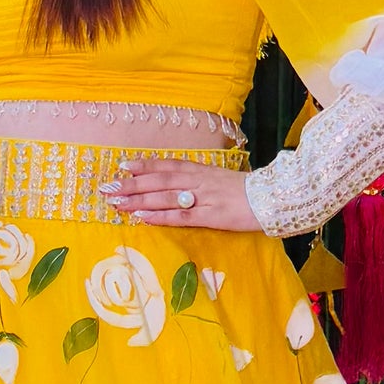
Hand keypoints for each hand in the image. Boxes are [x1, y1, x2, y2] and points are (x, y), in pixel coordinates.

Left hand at [102, 162, 259, 230]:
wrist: (275, 198)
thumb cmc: (249, 191)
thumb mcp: (221, 180)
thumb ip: (200, 181)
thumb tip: (179, 187)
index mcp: (202, 171)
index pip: (168, 165)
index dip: (145, 165)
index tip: (123, 165)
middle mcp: (199, 181)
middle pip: (159, 181)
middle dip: (132, 184)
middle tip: (107, 188)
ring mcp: (203, 198)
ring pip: (164, 197)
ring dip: (138, 200)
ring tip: (116, 202)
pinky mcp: (210, 217)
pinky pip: (180, 217)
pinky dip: (159, 216)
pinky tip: (141, 217)